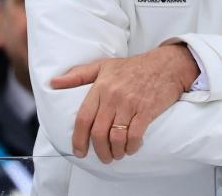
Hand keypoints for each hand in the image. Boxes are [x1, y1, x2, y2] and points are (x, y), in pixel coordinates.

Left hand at [51, 44, 199, 162]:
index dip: (78, 139)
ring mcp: (131, 104)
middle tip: (102, 157)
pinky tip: (131, 148)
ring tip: (116, 155)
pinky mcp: (147, 110)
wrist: (168, 64)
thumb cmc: (134, 67)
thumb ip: (79, 75)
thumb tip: (53, 83)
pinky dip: (131, 146)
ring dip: (115, 151)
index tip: (79, 151)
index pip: (83, 118)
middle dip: (99, 150)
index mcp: (101, 87)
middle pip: (99, 132)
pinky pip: (135, 134)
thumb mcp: (104, 66)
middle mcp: (114, 96)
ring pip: (116, 136)